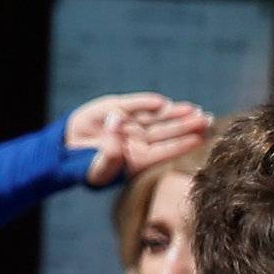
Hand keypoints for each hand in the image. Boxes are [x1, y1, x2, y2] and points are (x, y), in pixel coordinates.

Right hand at [65, 92, 211, 187]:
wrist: (66, 150)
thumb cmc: (84, 167)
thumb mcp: (96, 170)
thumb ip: (108, 159)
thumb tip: (117, 140)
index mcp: (137, 160)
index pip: (164, 151)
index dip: (182, 143)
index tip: (200, 138)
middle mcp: (138, 141)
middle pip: (167, 132)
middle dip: (187, 126)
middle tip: (207, 120)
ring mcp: (130, 124)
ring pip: (157, 118)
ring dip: (176, 113)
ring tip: (195, 110)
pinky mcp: (118, 109)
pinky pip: (136, 105)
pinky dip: (147, 103)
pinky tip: (164, 103)